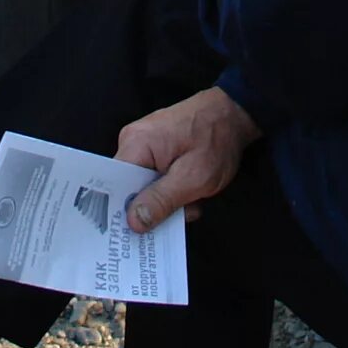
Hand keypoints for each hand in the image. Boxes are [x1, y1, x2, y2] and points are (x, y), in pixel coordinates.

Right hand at [115, 88, 260, 231]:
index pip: (114, 184)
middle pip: (130, 189)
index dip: (122, 211)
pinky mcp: (157, 149)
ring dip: (171, 200)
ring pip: (146, 188)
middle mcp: (134, 142)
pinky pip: (156, 179)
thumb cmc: (217, 139)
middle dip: (157, 207)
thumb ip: (162, 200)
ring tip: (195, 198)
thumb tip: (132, 222)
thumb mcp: (193, 178)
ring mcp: (145, 145)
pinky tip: (193, 190)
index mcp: (136, 144)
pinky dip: (174, 189)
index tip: (135, 233)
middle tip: (183, 210)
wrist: (234, 113)